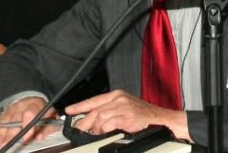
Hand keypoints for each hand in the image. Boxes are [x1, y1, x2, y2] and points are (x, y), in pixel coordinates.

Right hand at [0, 97, 58, 146]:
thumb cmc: (44, 112)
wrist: (35, 99)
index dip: (27, 126)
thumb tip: (39, 137)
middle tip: (5, 144)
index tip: (24, 139)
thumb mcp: (51, 118)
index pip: (30, 114)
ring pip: (5, 121)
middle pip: (14, 119)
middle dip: (9, 133)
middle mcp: (22, 105)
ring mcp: (13, 108)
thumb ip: (46, 128)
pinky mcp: (5, 112)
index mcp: (36, 105)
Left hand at [65, 89, 190, 141]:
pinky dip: (104, 129)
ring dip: (94, 127)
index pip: (94, 99)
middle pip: (95, 110)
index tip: (69, 110)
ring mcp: (123, 107)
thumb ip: (108, 111)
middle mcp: (118, 99)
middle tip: (78, 128)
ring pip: (100, 117)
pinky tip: (102, 131)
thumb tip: (92, 120)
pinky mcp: (127, 117)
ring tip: (92, 133)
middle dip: (84, 120)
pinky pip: (110, 123)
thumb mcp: (123, 107)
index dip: (80, 105)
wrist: (158, 117)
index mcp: (116, 95)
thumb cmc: (141, 113)